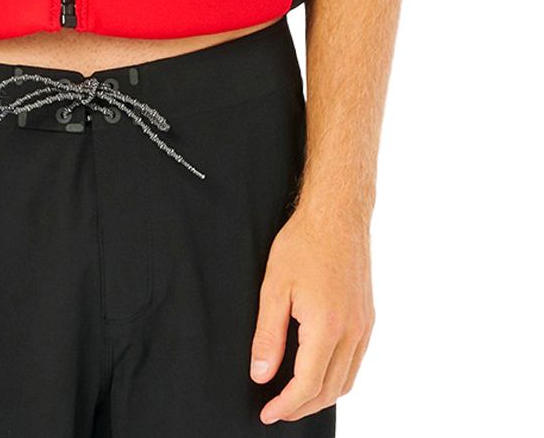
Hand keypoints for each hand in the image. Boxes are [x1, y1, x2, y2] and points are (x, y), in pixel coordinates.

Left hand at [249, 203, 374, 423]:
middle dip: (302, 407)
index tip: (268, 413)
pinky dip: (337, 378)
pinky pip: (356, 362)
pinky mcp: (367, 318)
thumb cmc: (304, 244)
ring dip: (321, 396)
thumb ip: (268, 335)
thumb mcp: (275, 287)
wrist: (337, 215)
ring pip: (346, 381)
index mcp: (327, 327)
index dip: (286, 406)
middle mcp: (352, 332)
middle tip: (277, 410)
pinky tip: (319, 372)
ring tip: (294, 397)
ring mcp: (364, 326)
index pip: (307, 385)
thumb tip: (261, 375)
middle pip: (329, 390)